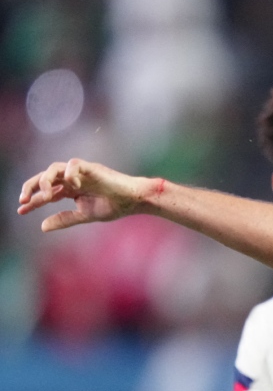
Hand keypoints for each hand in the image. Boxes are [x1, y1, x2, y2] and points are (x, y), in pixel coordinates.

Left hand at [18, 158, 148, 230]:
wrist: (134, 200)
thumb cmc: (115, 206)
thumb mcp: (85, 215)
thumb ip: (65, 219)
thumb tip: (42, 226)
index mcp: (71, 190)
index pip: (47, 193)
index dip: (33, 201)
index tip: (21, 210)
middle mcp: (73, 179)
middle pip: (45, 178)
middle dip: (32, 187)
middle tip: (24, 200)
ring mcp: (81, 173)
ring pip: (54, 168)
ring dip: (45, 180)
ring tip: (44, 194)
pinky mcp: (91, 168)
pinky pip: (73, 165)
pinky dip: (69, 173)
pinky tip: (72, 186)